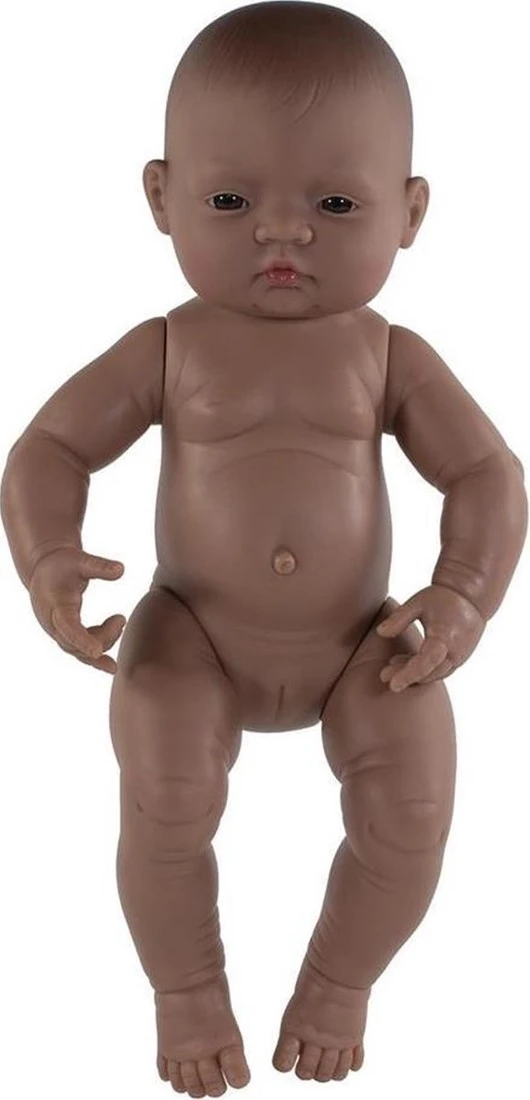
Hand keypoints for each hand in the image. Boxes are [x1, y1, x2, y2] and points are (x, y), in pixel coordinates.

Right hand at [29, 546, 125, 672]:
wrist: (43, 571)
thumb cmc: (62, 565)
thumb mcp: (80, 560)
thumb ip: (99, 566)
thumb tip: (121, 569)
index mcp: (56, 605)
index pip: (67, 627)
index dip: (82, 640)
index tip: (98, 652)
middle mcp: (53, 623)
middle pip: (75, 644)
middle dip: (103, 638)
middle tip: (121, 619)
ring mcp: (56, 632)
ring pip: (78, 651)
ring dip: (103, 642)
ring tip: (119, 620)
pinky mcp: (63, 635)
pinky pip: (79, 651)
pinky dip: (96, 653)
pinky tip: (114, 639)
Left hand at [375, 584, 485, 690]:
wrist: (471, 597)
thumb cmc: (443, 597)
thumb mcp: (418, 603)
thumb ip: (399, 618)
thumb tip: (380, 633)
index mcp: (445, 639)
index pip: (425, 663)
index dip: (408, 675)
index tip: (392, 683)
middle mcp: (455, 653)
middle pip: (428, 673)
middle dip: (406, 677)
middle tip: (383, 675)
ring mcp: (459, 658)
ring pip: (434, 674)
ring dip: (414, 674)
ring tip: (391, 666)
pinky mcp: (459, 658)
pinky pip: (440, 670)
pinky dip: (423, 670)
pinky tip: (405, 662)